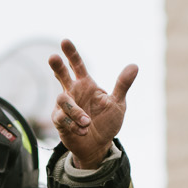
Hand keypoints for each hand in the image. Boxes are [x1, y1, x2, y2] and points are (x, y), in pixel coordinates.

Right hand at [46, 38, 135, 170]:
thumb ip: (123, 84)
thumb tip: (135, 65)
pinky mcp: (59, 121)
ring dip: (76, 111)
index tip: (65, 41)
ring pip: (63, 100)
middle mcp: (73, 92)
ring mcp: (64, 106)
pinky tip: (83, 130)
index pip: (77, 65)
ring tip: (87, 122)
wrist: (98, 145)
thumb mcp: (118, 103)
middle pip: (61, 75)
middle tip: (53, 57)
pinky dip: (74, 125)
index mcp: (86, 84)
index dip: (71, 53)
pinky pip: (62, 119)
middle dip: (57, 66)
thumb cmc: (107, 121)